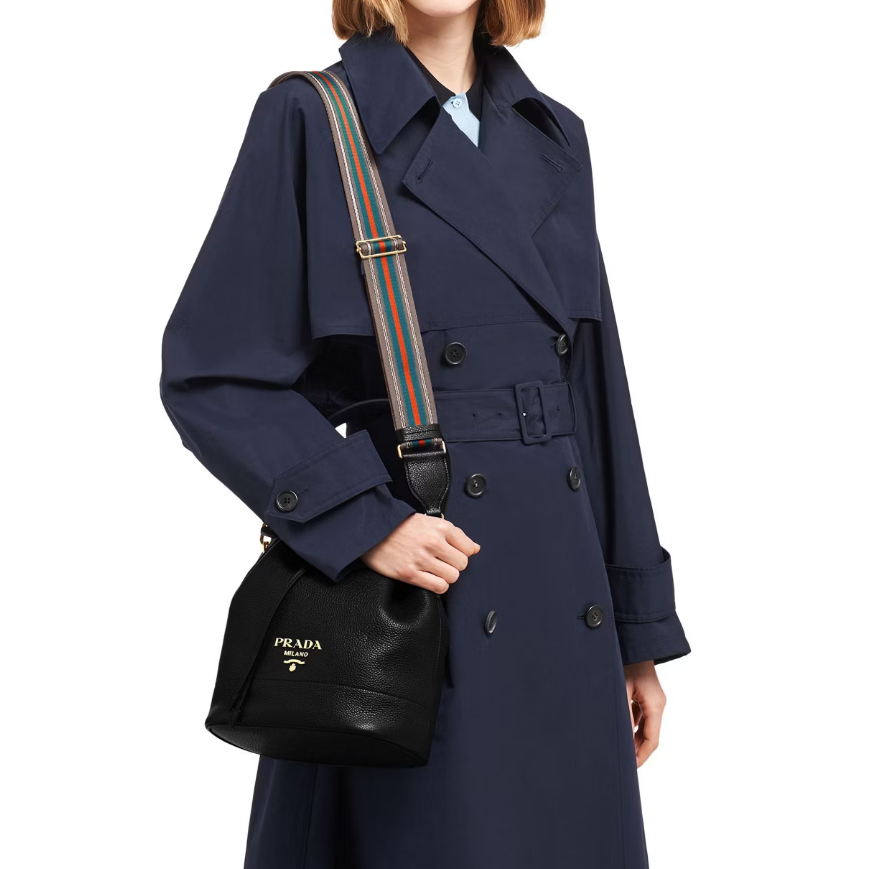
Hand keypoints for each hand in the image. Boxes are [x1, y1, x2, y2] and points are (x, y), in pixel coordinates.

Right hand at [361, 513, 479, 593]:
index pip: (468, 548)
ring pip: (452, 577)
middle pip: (462, 564)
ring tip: (435, 570)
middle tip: (442, 562)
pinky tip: (430, 579)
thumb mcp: (429, 521)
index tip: (453, 553)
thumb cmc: (400, 525)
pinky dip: (437, 586)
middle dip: (454, 565)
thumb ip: (453, 534)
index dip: (462, 553)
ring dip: (446, 576)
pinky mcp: (410, 574)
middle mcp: (433, 542)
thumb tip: (475, 548)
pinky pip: (438, 587)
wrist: (372, 529)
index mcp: (440, 527)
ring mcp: (422, 559)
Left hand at [624, 661, 665, 766]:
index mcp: (655, 705)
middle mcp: (657, 704)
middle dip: (636, 749)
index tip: (630, 767)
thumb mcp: (622, 690)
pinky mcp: (647, 695)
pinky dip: (632, 724)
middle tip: (621, 761)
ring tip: (618, 747)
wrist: (635, 643)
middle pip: (649, 735)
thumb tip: (620, 737)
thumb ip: (623, 714)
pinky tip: (619, 727)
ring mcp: (653, 700)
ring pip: (645, 726)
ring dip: (633, 737)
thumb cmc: (628, 662)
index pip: (652, 740)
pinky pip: (641, 715)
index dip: (641, 756)